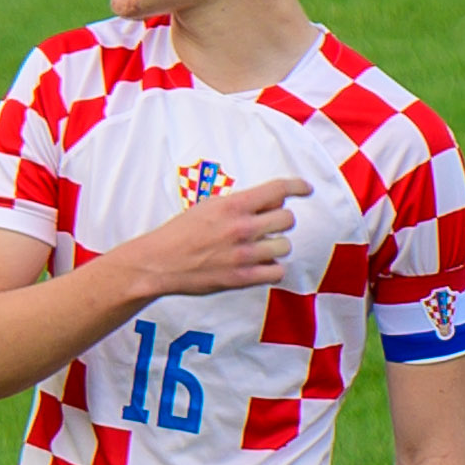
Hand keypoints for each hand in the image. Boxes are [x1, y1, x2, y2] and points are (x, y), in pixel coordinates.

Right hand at [110, 176, 299, 299]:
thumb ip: (240, 204)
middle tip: (268, 226)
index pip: (277, 189)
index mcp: (233, 205)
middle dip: (281, 221)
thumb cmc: (181, 233)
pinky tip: (261, 266)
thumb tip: (271, 202)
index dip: (297, 185)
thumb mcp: (209, 207)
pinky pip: (277, 271)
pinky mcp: (242, 278)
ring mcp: (243, 254)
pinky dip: (273, 268)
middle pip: (287, 219)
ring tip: (261, 248)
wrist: (159, 263)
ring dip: (276, 246)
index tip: (306, 189)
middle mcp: (242, 228)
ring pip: (285, 246)